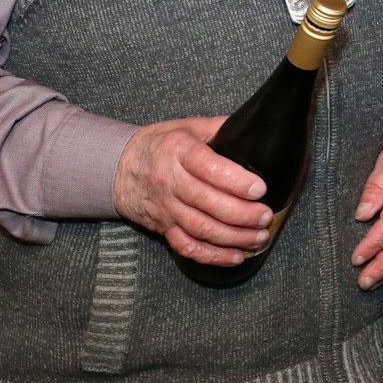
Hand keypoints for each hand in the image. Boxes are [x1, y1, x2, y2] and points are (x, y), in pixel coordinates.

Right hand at [113, 116, 270, 265]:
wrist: (117, 168)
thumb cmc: (159, 145)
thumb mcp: (187, 126)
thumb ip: (220, 127)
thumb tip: (255, 126)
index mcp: (180, 151)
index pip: (209, 168)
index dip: (236, 181)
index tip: (260, 189)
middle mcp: (171, 181)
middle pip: (208, 203)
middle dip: (242, 214)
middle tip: (266, 216)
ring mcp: (167, 208)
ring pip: (201, 228)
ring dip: (233, 237)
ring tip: (259, 237)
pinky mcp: (163, 227)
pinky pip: (187, 247)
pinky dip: (212, 256)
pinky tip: (235, 256)